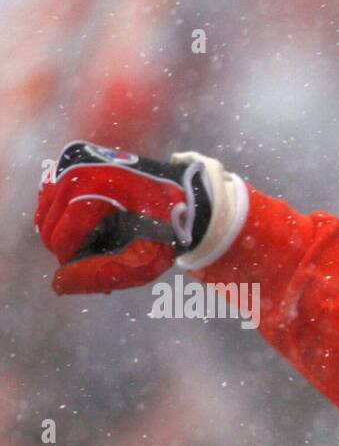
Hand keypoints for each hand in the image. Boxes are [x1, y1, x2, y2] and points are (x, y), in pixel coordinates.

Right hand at [34, 142, 213, 294]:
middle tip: (102, 258)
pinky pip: (53, 197)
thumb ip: (100, 275)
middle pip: (48, 226)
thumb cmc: (167, 232)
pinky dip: (65, 216)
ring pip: (46, 212)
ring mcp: (74, 162)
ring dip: (66, 234)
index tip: (102, 267)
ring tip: (100, 243)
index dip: (74, 263)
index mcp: (93, 189)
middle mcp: (78, 170)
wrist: (186, 199)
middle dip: (70, 249)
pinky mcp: (75, 161)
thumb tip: (58, 284)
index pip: (59, 239)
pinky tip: (92, 226)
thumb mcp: (142, 262)